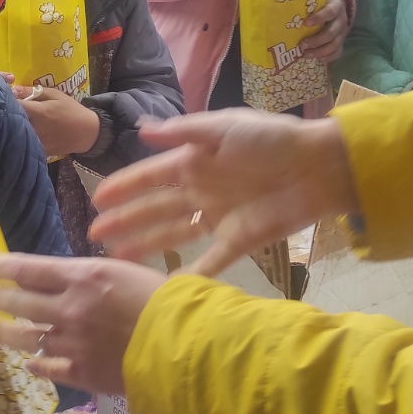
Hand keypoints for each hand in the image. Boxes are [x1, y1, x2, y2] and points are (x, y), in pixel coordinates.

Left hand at [0, 253, 165, 396]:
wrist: (186, 349)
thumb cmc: (170, 302)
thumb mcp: (130, 273)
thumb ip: (96, 277)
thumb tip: (71, 279)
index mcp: (83, 277)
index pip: (26, 268)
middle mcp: (70, 309)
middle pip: (17, 302)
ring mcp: (73, 344)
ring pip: (26, 338)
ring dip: (1, 332)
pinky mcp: (83, 374)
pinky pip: (51, 369)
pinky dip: (38, 365)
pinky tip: (29, 364)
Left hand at [14, 84, 101, 156]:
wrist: (86, 133)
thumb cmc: (71, 110)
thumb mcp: (55, 95)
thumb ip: (33, 91)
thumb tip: (13, 88)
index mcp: (39, 112)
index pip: (13, 105)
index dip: (7, 100)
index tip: (6, 96)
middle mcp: (35, 128)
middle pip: (11, 120)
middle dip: (8, 113)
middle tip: (8, 107)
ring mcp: (36, 141)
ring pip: (16, 132)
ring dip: (12, 125)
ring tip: (14, 118)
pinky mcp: (38, 150)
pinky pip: (23, 141)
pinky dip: (20, 135)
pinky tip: (23, 130)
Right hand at [89, 111, 359, 275]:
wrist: (318, 166)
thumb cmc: (271, 139)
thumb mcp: (224, 127)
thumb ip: (183, 132)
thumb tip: (142, 130)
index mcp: (194, 161)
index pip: (149, 177)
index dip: (123, 188)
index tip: (96, 200)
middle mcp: (201, 190)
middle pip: (155, 209)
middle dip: (124, 221)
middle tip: (94, 237)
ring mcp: (218, 217)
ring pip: (173, 235)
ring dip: (145, 246)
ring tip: (117, 258)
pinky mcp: (240, 241)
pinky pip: (208, 261)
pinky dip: (189, 273)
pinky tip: (164, 286)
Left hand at [296, 0, 348, 61]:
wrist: (339, 4)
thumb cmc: (322, 1)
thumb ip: (306, 0)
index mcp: (336, 6)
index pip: (329, 12)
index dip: (319, 18)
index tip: (305, 23)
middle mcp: (341, 20)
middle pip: (332, 33)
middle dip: (316, 41)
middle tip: (302, 45)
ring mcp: (343, 32)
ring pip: (334, 45)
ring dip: (319, 51)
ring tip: (305, 54)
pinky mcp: (341, 41)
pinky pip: (337, 52)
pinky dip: (327, 57)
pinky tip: (317, 59)